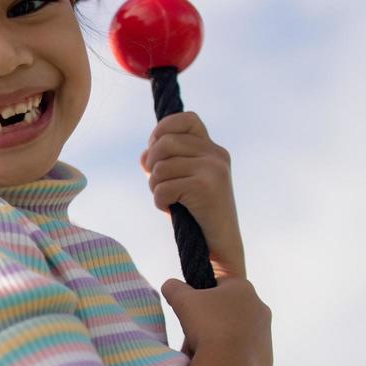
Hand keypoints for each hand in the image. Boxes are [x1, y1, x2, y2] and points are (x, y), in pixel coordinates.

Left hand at [139, 111, 245, 279]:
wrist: (219, 248)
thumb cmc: (194, 214)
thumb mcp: (179, 180)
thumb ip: (165, 161)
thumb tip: (145, 155)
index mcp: (213, 149)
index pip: (185, 118)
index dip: (163, 130)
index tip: (158, 153)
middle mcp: (216, 154)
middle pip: (163, 142)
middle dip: (152, 166)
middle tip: (162, 186)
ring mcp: (213, 168)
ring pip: (160, 166)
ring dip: (156, 188)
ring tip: (170, 201)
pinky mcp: (205, 186)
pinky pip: (162, 187)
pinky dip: (160, 202)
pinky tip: (174, 211)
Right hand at [161, 276, 272, 365]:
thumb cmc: (207, 325)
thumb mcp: (181, 299)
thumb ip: (175, 287)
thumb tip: (171, 286)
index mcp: (244, 289)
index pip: (220, 284)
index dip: (203, 294)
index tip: (192, 307)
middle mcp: (261, 310)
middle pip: (231, 311)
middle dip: (214, 318)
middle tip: (196, 329)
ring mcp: (267, 337)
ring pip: (239, 334)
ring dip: (223, 339)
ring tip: (204, 349)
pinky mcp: (266, 362)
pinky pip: (244, 357)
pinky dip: (231, 360)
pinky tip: (217, 364)